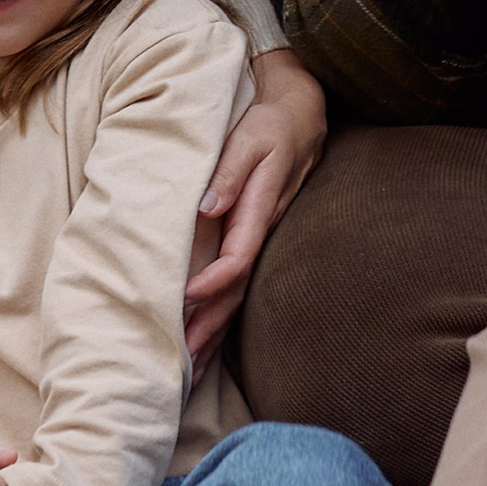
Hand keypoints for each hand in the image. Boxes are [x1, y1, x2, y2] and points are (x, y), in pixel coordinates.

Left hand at [188, 51, 326, 356]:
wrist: (303, 117)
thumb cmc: (270, 125)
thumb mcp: (247, 139)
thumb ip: (228, 173)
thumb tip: (206, 207)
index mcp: (259, 209)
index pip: (237, 258)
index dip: (212, 282)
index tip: (184, 298)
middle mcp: (264, 232)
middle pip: (236, 292)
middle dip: (210, 328)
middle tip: (183, 363)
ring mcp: (264, 240)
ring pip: (239, 296)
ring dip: (215, 332)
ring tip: (190, 368)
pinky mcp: (259, 240)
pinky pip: (240, 285)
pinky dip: (222, 314)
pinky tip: (209, 337)